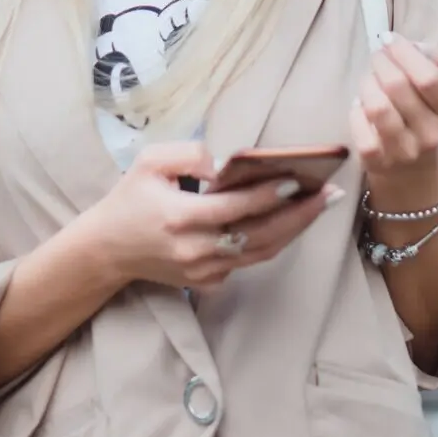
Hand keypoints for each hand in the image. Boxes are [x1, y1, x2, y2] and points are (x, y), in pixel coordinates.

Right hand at [84, 142, 343, 291]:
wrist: (107, 250)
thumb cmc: (130, 199)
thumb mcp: (148, 163)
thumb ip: (187, 154)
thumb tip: (224, 166)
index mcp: (179, 217)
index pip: (233, 208)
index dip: (267, 195)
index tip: (296, 179)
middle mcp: (195, 249)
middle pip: (259, 235)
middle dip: (299, 215)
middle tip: (330, 194)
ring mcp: (203, 270)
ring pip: (260, 252)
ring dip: (294, 230)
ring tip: (320, 206)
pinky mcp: (206, 281)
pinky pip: (248, 262)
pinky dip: (272, 243)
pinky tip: (292, 223)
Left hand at [350, 36, 437, 182]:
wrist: (412, 173)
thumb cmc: (424, 119)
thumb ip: (434, 61)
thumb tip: (411, 44)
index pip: (429, 78)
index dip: (405, 53)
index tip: (389, 39)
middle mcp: (431, 134)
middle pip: (398, 86)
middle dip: (381, 62)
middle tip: (377, 57)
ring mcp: (403, 150)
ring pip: (377, 105)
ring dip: (368, 83)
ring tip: (369, 80)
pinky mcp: (376, 161)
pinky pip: (359, 124)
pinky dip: (356, 108)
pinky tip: (361, 106)